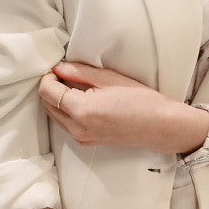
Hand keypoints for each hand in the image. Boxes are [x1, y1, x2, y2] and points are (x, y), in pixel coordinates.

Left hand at [39, 61, 207, 154]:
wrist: (161, 126)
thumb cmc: (142, 102)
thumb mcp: (109, 79)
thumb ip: (79, 73)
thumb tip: (59, 67)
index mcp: (82, 111)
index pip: (47, 91)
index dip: (48, 76)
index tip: (57, 67)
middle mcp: (78, 128)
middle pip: (47, 104)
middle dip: (51, 87)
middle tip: (64, 73)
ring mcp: (81, 138)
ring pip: (54, 115)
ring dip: (56, 99)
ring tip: (74, 84)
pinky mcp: (87, 141)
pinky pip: (65, 124)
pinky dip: (65, 110)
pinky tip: (81, 99)